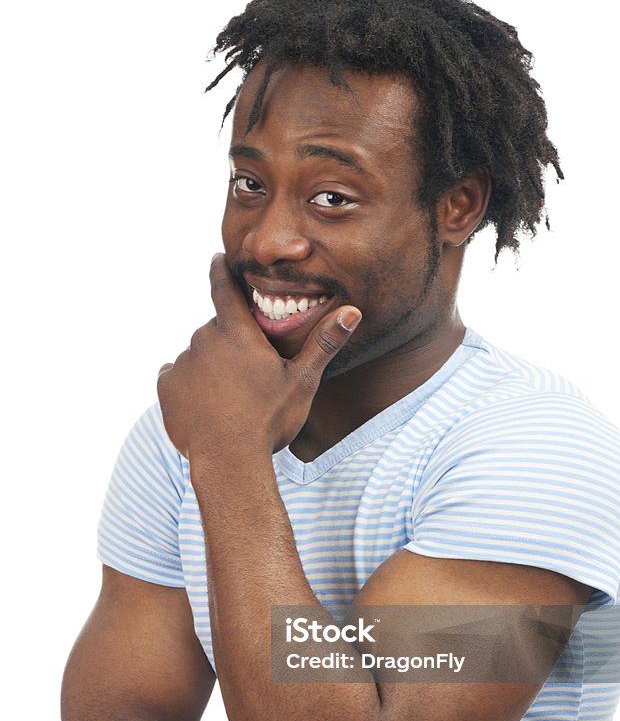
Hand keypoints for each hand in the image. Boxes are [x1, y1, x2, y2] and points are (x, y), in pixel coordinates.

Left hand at [157, 254, 361, 459]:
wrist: (229, 462)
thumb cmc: (269, 420)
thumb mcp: (302, 381)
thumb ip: (324, 343)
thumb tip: (353, 312)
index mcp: (237, 332)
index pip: (223, 287)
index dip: (221, 270)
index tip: (217, 258)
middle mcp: (203, 339)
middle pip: (216, 331)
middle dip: (229, 344)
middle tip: (248, 374)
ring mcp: (182, 363)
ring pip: (198, 355)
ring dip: (210, 367)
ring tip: (230, 398)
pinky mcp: (165, 387)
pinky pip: (177, 376)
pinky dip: (190, 386)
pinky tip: (207, 407)